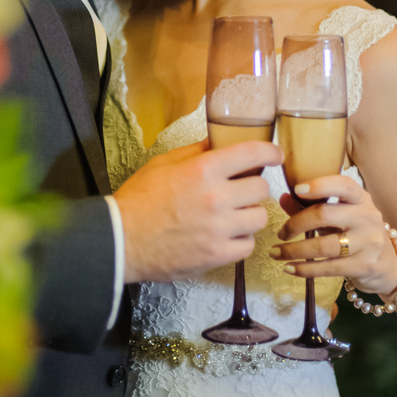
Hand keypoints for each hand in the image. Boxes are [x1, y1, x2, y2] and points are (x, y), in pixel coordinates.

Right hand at [116, 138, 283, 282]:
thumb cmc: (138, 201)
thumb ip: (195, 152)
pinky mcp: (217, 254)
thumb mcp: (163, 164)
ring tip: (231, 215)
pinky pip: (248, 245)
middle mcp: (215, 198)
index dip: (270, 152)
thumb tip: (218, 142)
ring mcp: (219, 229)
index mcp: (202, 170)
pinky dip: (240, 240)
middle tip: (240, 190)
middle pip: (261, 188)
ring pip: (259, 217)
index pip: (251, 154)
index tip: (275, 155)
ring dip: (248, 214)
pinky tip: (224, 235)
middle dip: (253, 187)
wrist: (121, 239)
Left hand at [270, 174, 396, 295]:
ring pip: (323, 246)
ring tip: (276, 253)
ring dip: (294, 251)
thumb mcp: (339, 216)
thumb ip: (311, 206)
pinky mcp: (364, 266)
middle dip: (295, 224)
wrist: (389, 264)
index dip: (319, 185)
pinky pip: (327, 268)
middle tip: (280, 233)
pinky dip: (304, 269)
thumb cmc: (356, 233)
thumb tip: (283, 197)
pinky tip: (289, 268)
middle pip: (324, 214)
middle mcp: (367, 217)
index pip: (343, 185)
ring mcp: (368, 243)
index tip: (297, 189)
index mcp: (361, 199)